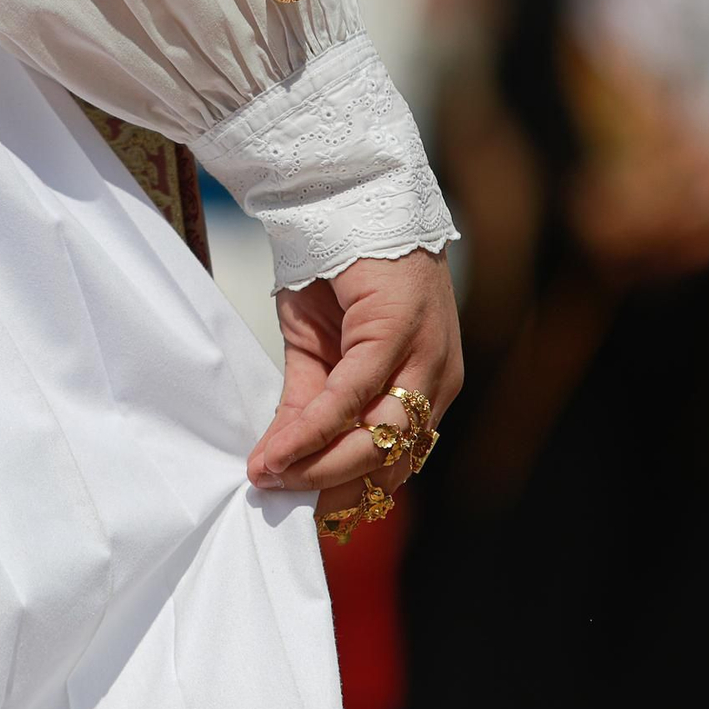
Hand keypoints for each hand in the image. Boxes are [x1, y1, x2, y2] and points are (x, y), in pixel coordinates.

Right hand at [246, 248, 461, 511]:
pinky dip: (314, 427)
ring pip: (378, 437)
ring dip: (318, 465)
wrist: (344, 197)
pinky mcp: (401, 330)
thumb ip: (309, 405)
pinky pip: (354, 395)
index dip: (346, 491)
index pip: (396, 462)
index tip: (297, 510)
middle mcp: (439, 379)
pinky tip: (280, 446)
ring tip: (268, 474)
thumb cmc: (335, 271)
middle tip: (273, 494)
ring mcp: (427, 356)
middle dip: (327, 486)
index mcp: (428, 388)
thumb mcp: (318, 350)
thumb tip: (277, 462)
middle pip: (389, 460)